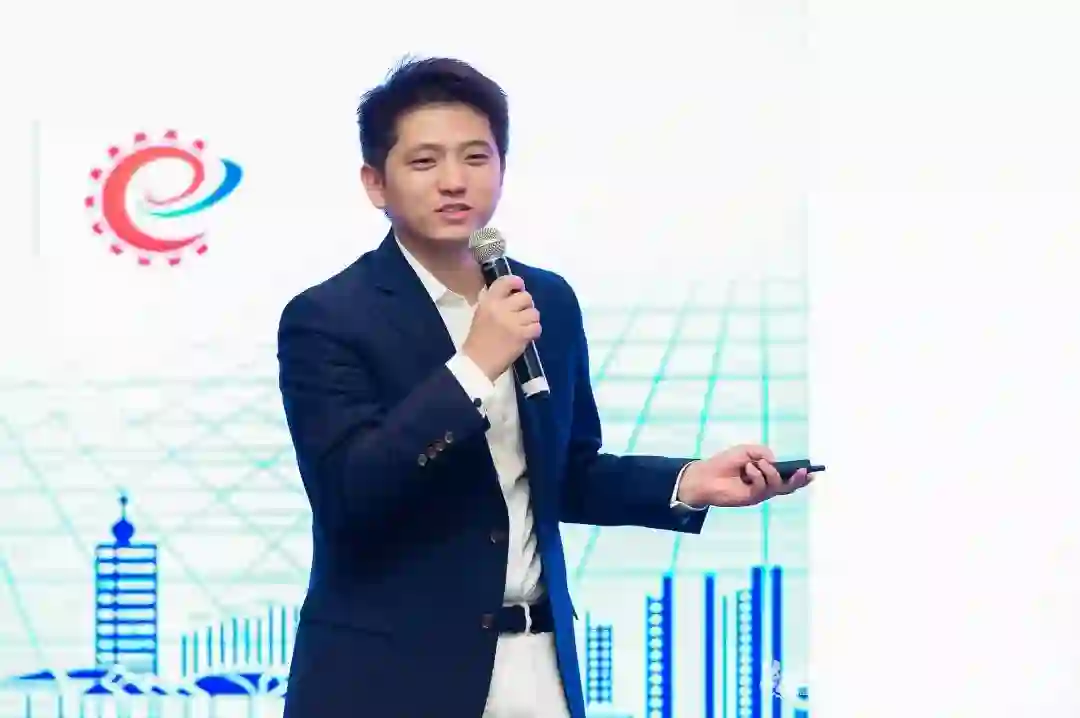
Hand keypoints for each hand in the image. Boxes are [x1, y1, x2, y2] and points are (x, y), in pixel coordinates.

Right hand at [462, 274, 541, 380]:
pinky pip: (537, 327)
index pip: (506, 281)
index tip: (519, 288)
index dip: (517, 282)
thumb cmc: (477, 340)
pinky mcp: (521, 335)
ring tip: (524, 327)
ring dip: (532, 320)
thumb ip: (492, 302)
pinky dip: (534, 332)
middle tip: (522, 314)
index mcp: (489, 301)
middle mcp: (501, 308)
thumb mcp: (480, 314)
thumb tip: (508, 293)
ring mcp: (512, 322)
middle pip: (526, 297)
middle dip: (527, 305)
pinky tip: (527, 336)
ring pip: (534, 312)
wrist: (477, 363)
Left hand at [677, 444, 814, 507]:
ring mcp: (759, 493)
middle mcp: (765, 485)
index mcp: (765, 474)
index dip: (800, 476)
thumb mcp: (746, 451)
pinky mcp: (751, 498)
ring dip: (770, 472)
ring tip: (756, 464)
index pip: (786, 477)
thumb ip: (762, 452)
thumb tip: (774, 461)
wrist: (706, 475)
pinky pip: (762, 487)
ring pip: (777, 486)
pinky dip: (758, 475)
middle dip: (797, 480)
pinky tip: (748, 469)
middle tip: (801, 472)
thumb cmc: (724, 462)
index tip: (810, 472)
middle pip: (787, 487)